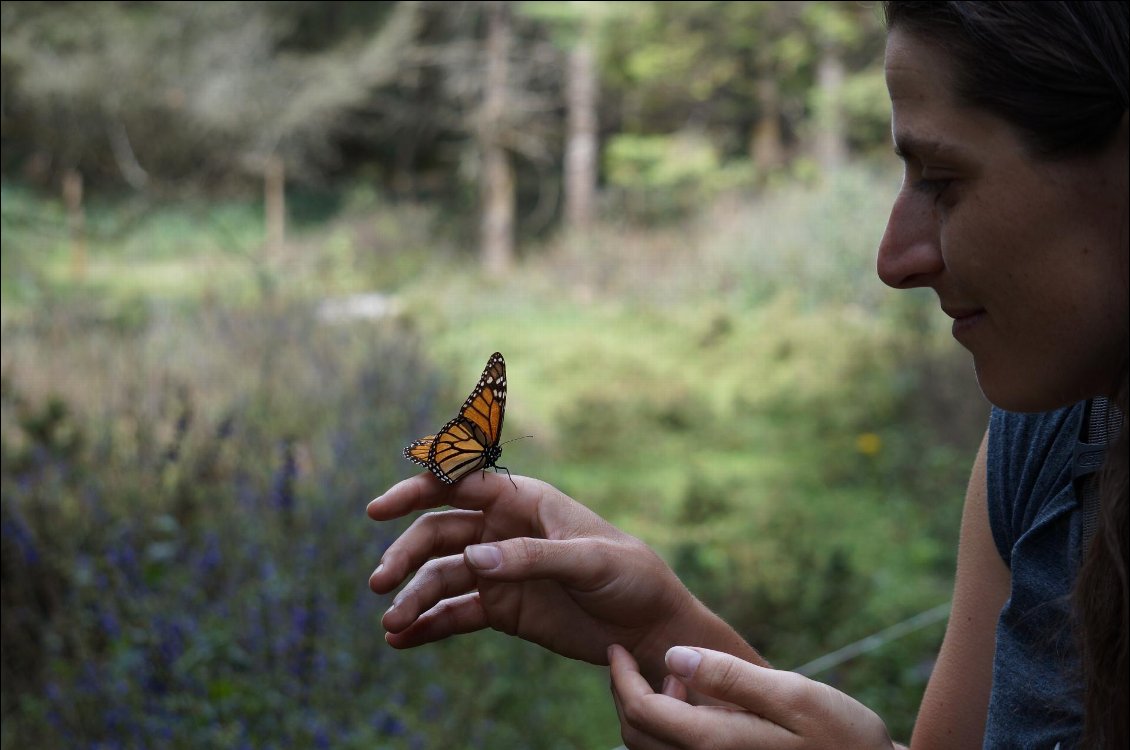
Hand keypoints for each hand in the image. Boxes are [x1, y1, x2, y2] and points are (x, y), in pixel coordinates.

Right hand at [368, 472, 702, 673]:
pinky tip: (401, 641)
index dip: (417, 490)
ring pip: (441, 577)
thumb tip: (475, 557)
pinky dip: (428, 626)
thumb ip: (533, 556)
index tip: (380, 509)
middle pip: (438, 534)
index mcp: (524, 501)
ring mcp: (498, 570)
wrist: (648, 627)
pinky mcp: (501, 608)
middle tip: (379, 582)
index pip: (460, 485)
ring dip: (412, 597)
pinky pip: (455, 614)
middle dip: (405, 555)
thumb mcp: (589, 561)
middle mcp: (502, 530)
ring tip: (391, 624)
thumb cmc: (630, 576)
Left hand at [609, 644, 894, 749]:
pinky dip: (667, 732)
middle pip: (636, 737)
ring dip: (646, 715)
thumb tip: (673, 656)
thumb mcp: (793, 694)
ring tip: (674, 681)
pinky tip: (696, 708)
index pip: (640, 713)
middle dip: (624, 695)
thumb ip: (730, 675)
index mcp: (714, 743)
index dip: (619, 678)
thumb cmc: (842, 737)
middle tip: (632, 658)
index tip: (614, 646)